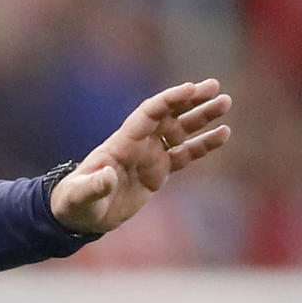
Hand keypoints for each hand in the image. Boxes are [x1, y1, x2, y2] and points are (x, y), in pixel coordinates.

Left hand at [49, 79, 231, 234]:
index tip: (191, 89)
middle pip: (169, 115)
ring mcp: (150, 156)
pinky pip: (185, 154)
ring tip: (226, 102)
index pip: (149, 114)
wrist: (80, 215)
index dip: (169, 100)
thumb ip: (94, 186)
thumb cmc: (75, 202)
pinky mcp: (158, 172)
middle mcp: (139, 143)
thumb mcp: (81, 196)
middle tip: (216, 87)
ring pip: (181, 131)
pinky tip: (223, 133)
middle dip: (191, 100)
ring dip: (202, 117)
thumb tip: (107, 176)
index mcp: (122, 142)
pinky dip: (204, 145)